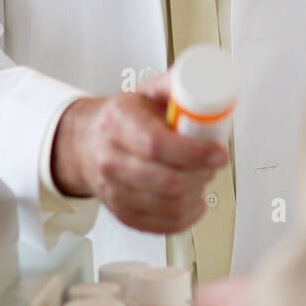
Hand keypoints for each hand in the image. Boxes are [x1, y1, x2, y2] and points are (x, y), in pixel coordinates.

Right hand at [50, 71, 227, 234]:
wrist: (87, 143)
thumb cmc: (122, 118)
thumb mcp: (146, 91)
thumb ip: (176, 85)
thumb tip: (208, 80)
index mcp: (118, 123)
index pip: (157, 145)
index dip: (195, 152)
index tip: (218, 153)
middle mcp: (111, 160)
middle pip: (166, 181)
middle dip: (202, 174)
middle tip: (213, 162)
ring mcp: (114, 190)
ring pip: (169, 206)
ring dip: (197, 193)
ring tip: (202, 176)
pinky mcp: (123, 214)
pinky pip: (163, 225)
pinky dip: (187, 216)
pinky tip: (194, 201)